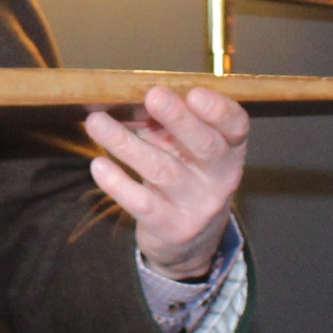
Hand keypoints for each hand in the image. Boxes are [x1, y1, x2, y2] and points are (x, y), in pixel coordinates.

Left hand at [85, 84, 249, 278]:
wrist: (190, 240)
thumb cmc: (183, 175)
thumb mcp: (183, 147)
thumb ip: (163, 122)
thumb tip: (124, 97)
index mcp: (229, 148)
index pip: (235, 126)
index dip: (218, 109)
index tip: (194, 93)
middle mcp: (221, 177)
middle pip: (205, 146)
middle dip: (179, 119)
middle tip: (154, 96)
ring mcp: (199, 205)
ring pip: (163, 170)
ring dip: (127, 144)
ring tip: (97, 122)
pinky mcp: (173, 228)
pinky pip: (143, 204)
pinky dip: (118, 184)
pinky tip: (99, 165)